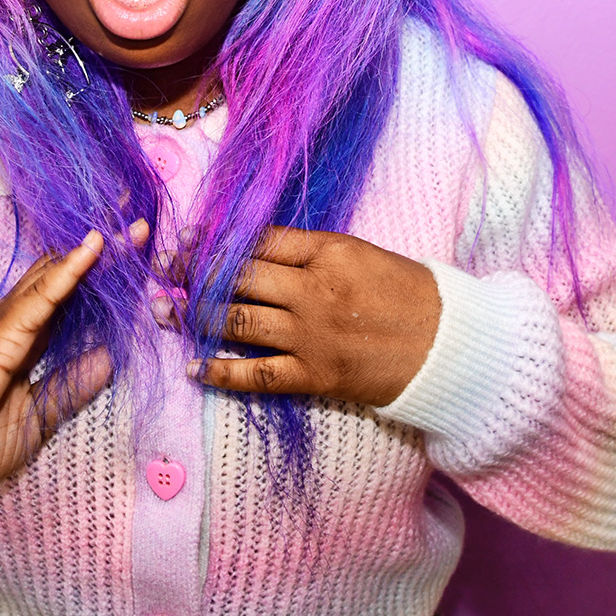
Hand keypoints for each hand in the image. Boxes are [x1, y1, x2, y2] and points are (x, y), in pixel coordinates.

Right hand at [0, 220, 148, 498]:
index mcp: (29, 341)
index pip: (75, 297)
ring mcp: (7, 325)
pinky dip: (68, 272)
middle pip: (70, 276)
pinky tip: (92, 248)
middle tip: (144, 219)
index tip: (141, 251)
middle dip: (110, 250)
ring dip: (99, 250)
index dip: (107, 274)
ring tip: (133, 221)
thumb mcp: (37, 417)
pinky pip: (40, 299)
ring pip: (59, 275)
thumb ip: (72, 386)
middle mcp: (19, 323)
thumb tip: (111, 359)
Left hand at [165, 227, 439, 406]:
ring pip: (237, 321)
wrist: (450, 346)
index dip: (214, 239)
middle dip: (195, 273)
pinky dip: (222, 372)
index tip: (186, 239)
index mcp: (328, 251)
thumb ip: (307, 251)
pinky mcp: (316, 375)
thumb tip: (250, 249)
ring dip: (198, 316)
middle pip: (238, 277)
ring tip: (171, 311)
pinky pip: (257, 375)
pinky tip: (195, 368)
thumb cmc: (407, 292)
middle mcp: (314, 290)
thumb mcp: (359, 253)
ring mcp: (312, 335)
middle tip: (165, 272)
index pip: (256, 240)